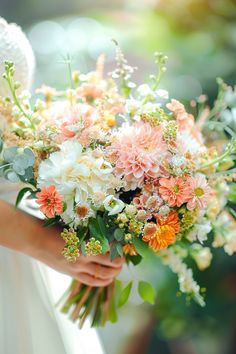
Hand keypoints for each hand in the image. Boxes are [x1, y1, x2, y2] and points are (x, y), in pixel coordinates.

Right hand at [0, 201, 123, 286]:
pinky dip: (102, 281)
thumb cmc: (55, 229)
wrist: (35, 239)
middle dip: (119, 263)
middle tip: (123, 257)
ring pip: (102, 277)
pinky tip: (107, 277)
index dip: (119, 249)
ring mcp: (76, 269)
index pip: (110, 251)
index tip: (122, 244)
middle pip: (109, 266)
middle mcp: (82, 259)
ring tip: (117, 268)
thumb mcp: (75, 230)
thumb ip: (90, 236)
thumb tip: (108, 238)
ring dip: (113, 274)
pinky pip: (91, 281)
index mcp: (84, 245)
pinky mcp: (71, 274)